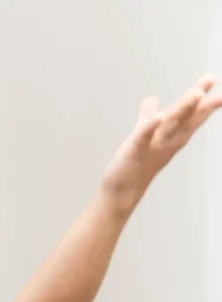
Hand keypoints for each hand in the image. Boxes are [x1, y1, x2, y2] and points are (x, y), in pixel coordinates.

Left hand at [102, 73, 221, 209]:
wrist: (123, 189)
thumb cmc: (136, 162)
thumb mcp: (145, 134)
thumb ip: (149, 115)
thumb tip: (152, 99)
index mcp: (172, 135)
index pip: (191, 115)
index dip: (203, 99)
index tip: (214, 80)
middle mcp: (168, 140)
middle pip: (186, 117)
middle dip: (200, 101)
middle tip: (212, 79)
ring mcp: (153, 146)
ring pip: (171, 125)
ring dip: (183, 109)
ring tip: (196, 93)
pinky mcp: (135, 151)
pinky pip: (143, 138)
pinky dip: (150, 127)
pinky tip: (157, 117)